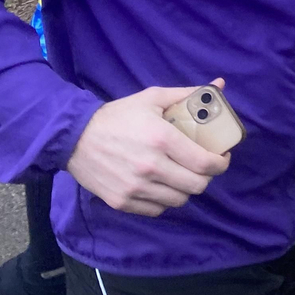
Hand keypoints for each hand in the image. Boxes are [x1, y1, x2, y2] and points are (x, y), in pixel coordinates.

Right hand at [66, 80, 230, 216]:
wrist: (72, 137)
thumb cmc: (118, 115)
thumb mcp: (153, 98)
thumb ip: (188, 94)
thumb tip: (220, 84)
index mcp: (162, 139)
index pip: (205, 163)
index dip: (221, 163)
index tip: (222, 157)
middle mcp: (151, 167)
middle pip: (197, 185)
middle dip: (206, 176)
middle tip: (202, 167)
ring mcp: (135, 188)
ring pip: (179, 200)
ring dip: (186, 189)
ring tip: (181, 175)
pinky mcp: (121, 202)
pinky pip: (157, 210)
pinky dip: (164, 200)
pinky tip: (162, 186)